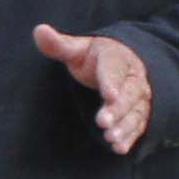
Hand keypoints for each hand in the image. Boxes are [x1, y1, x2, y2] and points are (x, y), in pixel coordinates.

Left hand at [32, 24, 152, 154]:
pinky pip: (138, 125)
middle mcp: (133, 79)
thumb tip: (39, 29)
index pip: (114, 71)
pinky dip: (131, 137)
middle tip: (103, 123)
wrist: (124, 62)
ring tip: (111, 138)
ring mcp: (139, 97)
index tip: (108, 95)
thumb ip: (60, 44)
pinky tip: (119, 148)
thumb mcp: (78, 49)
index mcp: (117, 59)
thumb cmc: (95, 57)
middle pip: (128, 95)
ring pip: (135, 112)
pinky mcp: (139, 112)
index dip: (111, 83)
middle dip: (117, 110)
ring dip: (124, 127)